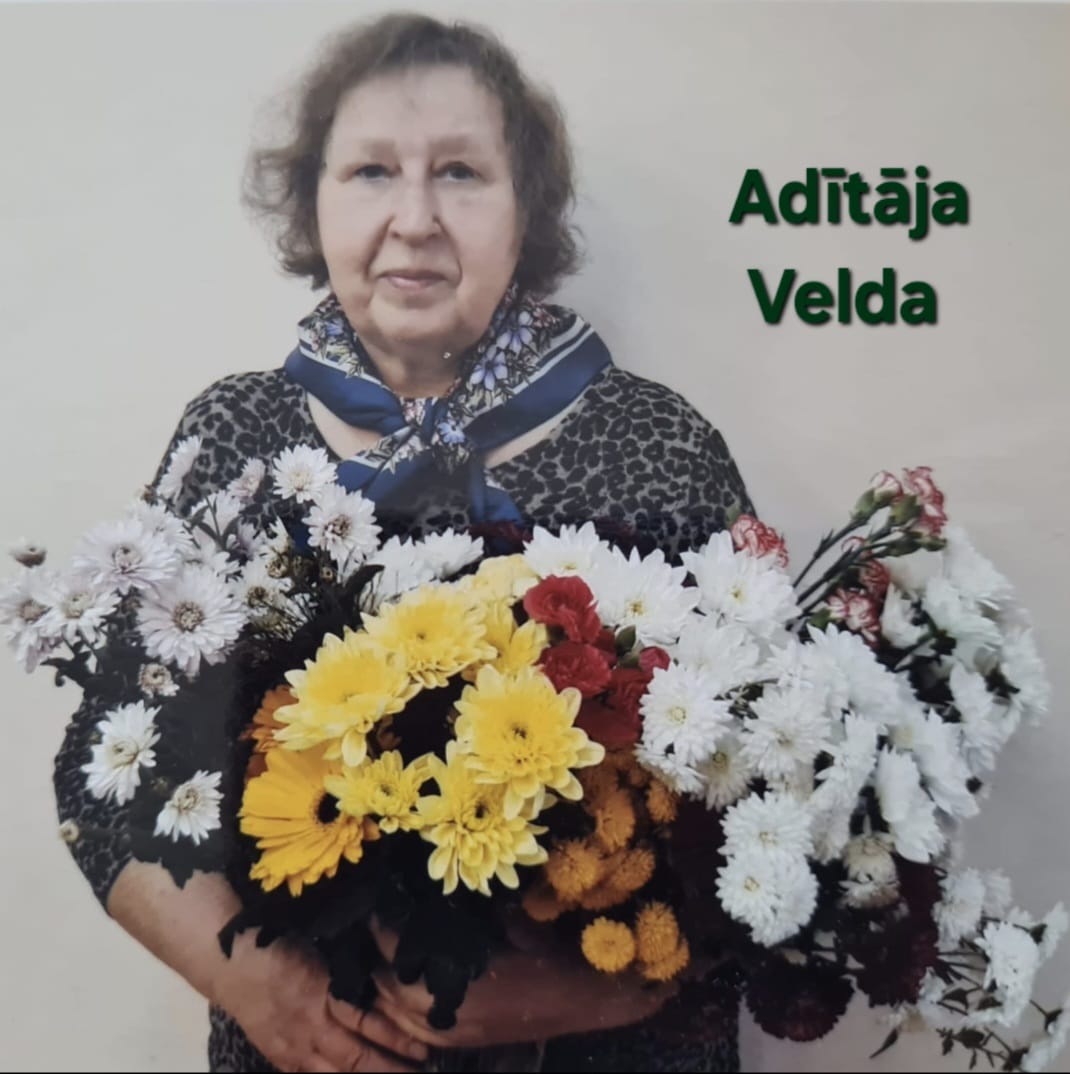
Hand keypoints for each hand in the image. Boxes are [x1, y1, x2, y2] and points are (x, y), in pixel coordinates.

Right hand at [212, 929, 428, 1072]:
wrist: (232, 964)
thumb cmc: (283, 945)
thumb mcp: (324, 949)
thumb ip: (352, 966)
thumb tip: (391, 962)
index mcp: (325, 995)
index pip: (368, 1023)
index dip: (397, 1039)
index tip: (424, 1050)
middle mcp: (312, 1028)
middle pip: (356, 1059)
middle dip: (389, 1071)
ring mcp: (295, 1048)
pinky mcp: (281, 1058)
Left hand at [369, 917, 674, 1049]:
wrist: (581, 1001)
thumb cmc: (549, 954)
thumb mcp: (510, 919)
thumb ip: (474, 909)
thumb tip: (445, 878)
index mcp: (455, 978)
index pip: (395, 949)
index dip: (380, 924)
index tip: (374, 901)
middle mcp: (444, 1012)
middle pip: (384, 984)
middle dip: (375, 955)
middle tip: (370, 924)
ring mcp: (449, 1033)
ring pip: (391, 1012)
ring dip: (383, 983)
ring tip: (379, 953)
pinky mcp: (457, 1042)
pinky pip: (410, 1029)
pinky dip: (397, 1008)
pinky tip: (400, 987)